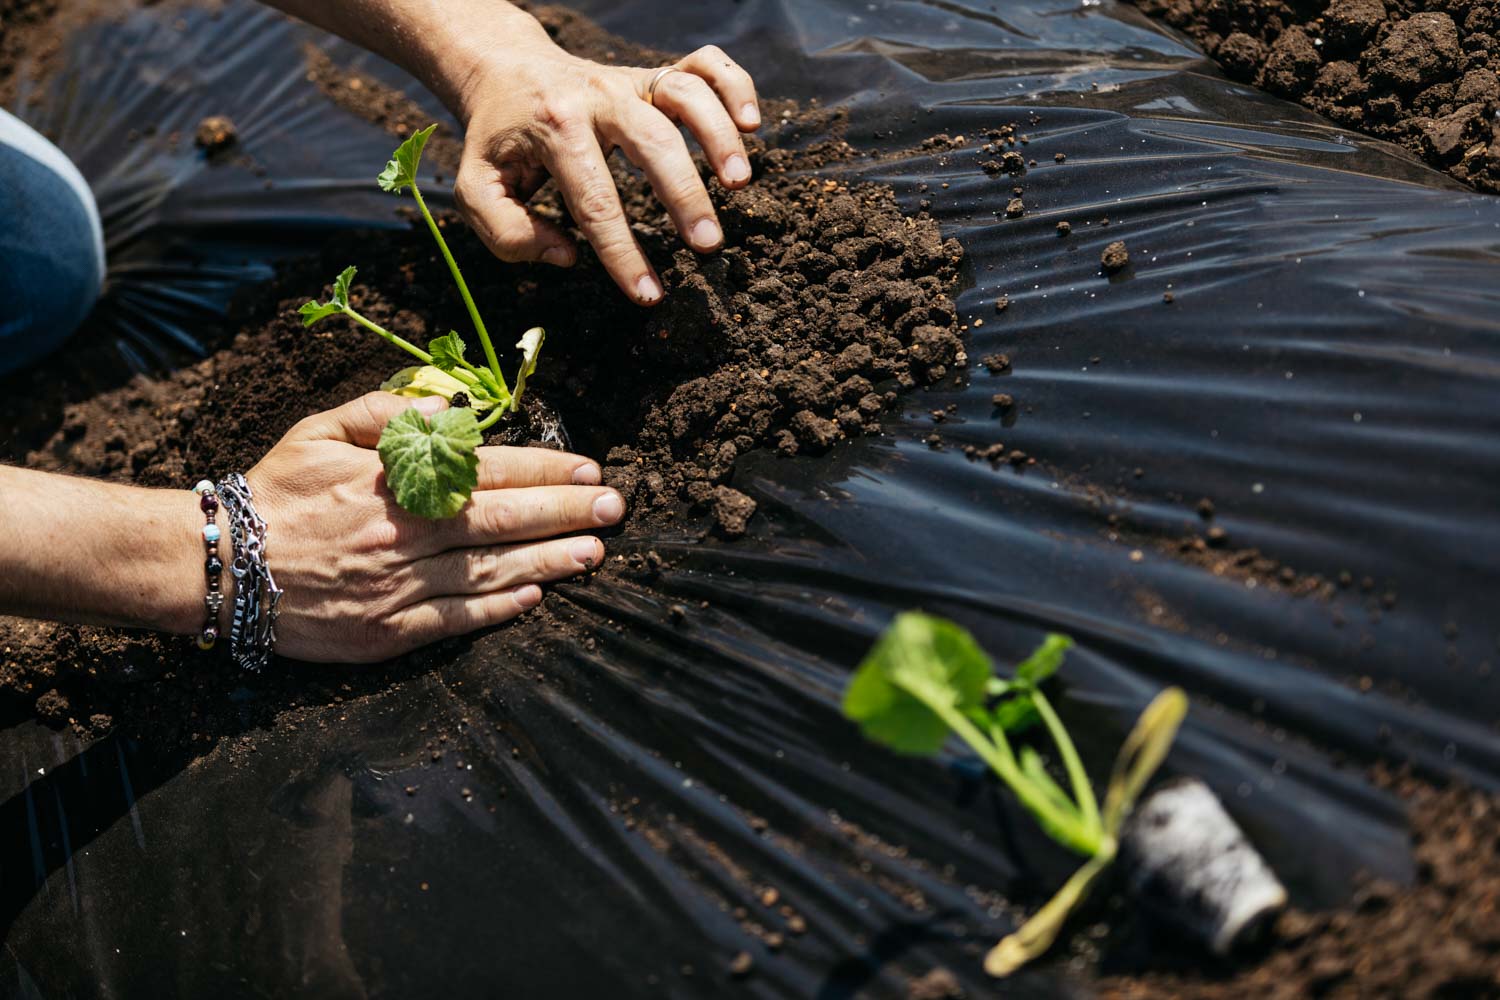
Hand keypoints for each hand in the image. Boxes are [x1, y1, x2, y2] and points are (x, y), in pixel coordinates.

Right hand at [245, 393, 623, 662]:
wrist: (217, 567)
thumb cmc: (274, 493)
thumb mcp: (320, 431)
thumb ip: (386, 411)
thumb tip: (453, 408)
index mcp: (388, 482)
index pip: (483, 472)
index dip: (540, 469)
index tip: (585, 468)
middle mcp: (400, 535)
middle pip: (497, 521)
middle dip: (562, 512)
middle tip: (614, 507)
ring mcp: (395, 588)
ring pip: (487, 573)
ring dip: (547, 561)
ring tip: (594, 551)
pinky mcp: (385, 633)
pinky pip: (454, 620)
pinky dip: (498, 610)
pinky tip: (537, 596)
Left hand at [448, 17, 760, 303]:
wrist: (505, 72)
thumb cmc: (499, 142)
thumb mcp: (476, 189)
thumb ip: (506, 231)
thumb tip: (568, 255)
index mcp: (554, 127)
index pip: (595, 200)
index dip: (623, 253)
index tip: (649, 294)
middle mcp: (598, 97)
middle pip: (652, 142)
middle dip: (684, 196)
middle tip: (707, 245)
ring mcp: (630, 81)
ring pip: (686, 95)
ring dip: (719, 136)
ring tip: (738, 184)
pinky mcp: (653, 74)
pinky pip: (705, 65)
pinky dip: (735, 86)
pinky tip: (752, 124)